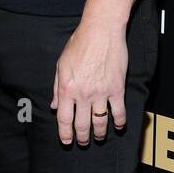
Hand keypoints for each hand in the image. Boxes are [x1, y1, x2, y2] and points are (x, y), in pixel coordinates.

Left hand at [50, 18, 127, 144]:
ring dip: (99, 134)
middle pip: (81, 124)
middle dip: (81, 137)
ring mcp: (101, 92)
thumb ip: (57, 87)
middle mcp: (82, 93)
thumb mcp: (61, 65)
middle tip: (82, 142)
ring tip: (98, 138)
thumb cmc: (79, 43)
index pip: (63, 119)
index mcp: (66, 88)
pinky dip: (119, 122)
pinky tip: (118, 126)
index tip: (66, 141)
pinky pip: (118, 111)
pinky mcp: (116, 88)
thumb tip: (54, 106)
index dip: (64, 133)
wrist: (101, 30)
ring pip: (100, 121)